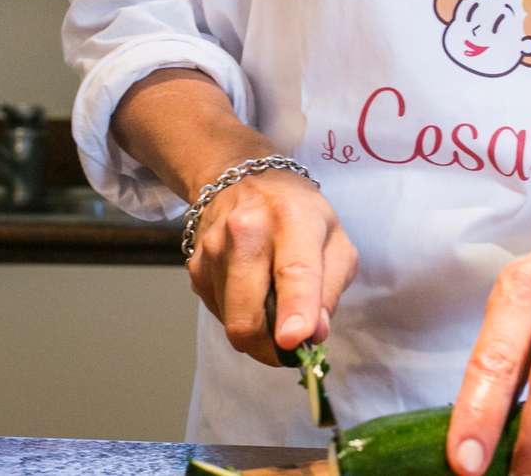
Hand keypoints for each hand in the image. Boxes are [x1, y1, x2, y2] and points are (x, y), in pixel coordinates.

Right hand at [186, 168, 357, 365]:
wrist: (243, 180)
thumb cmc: (298, 214)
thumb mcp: (335, 240)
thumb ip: (330, 289)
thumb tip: (313, 335)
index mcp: (291, 218)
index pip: (293, 270)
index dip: (295, 310)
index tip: (293, 341)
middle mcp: (245, 230)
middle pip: (247, 314)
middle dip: (270, 348)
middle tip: (290, 350)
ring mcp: (213, 250)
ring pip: (232, 322)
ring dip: (257, 332)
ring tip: (273, 306)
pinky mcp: (195, 267)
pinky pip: (220, 313)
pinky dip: (239, 315)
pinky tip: (251, 291)